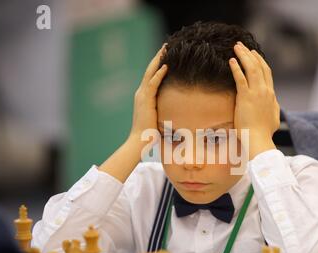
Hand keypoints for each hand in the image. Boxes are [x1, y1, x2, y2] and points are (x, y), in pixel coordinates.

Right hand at [99, 44, 166, 182]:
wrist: (139, 141)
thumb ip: (165, 112)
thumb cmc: (149, 134)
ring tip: (166, 49)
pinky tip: (165, 66)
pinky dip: (159, 74)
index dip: (157, 64)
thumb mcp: (158, 119)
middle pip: (150, 70)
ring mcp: (142, 96)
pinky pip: (152, 84)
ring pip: (150, 73)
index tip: (165, 55)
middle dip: (158, 57)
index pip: (151, 76)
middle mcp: (141, 94)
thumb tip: (178, 115)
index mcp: (143, 97)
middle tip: (166, 46)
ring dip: (158, 60)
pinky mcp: (145, 101)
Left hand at [229, 42, 279, 158]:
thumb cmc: (263, 133)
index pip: (267, 73)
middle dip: (251, 54)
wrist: (258, 139)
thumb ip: (273, 108)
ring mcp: (256, 93)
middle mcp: (265, 91)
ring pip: (251, 68)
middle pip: (260, 67)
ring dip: (244, 56)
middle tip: (243, 46)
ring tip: (237, 47)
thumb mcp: (273, 118)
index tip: (253, 54)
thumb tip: (274, 104)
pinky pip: (240, 78)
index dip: (260, 61)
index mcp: (271, 95)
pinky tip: (231, 61)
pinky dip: (236, 68)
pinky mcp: (246, 97)